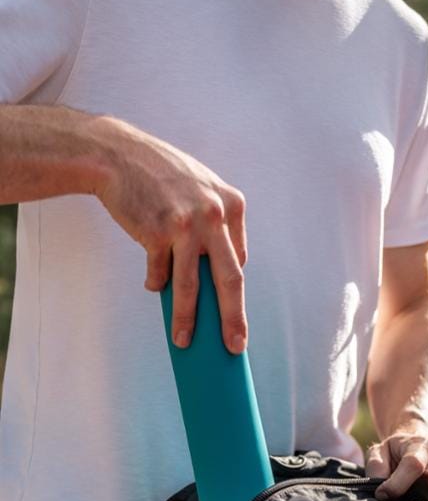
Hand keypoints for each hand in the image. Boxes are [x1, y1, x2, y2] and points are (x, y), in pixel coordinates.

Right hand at [92, 116, 246, 352]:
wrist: (116, 155)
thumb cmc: (160, 177)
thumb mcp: (201, 188)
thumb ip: (216, 223)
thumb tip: (215, 275)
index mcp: (232, 205)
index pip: (238, 260)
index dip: (234, 291)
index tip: (234, 316)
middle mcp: (214, 215)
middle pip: (230, 280)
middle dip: (233, 319)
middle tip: (236, 346)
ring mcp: (187, 224)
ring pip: (192, 286)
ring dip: (187, 319)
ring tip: (184, 341)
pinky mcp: (158, 232)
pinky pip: (159, 273)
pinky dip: (156, 282)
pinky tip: (153, 281)